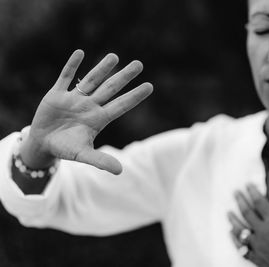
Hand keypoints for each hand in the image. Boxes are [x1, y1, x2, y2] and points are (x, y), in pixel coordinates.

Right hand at [21, 50, 152, 174]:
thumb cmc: (66, 149)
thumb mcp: (83, 155)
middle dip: (124, 77)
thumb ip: (100, 160)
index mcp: (98, 119)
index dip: (134, 96)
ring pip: (91, 80)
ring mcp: (74, 99)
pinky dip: (72, 66)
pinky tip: (80, 53)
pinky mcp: (56, 94)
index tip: (150, 86)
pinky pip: (65, 77)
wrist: (43, 144)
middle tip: (139, 64)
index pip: (121, 105)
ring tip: (115, 57)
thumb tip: (120, 171)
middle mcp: (90, 106)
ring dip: (102, 68)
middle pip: (110, 88)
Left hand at [228, 184, 268, 266]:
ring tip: (228, 212)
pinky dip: (234, 239)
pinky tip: (231, 233)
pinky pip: (241, 247)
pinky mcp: (256, 257)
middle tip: (235, 192)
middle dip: (240, 201)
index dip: (252, 192)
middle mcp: (263, 231)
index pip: (259, 202)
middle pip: (247, 213)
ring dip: (233, 219)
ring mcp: (258, 245)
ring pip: (240, 229)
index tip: (247, 184)